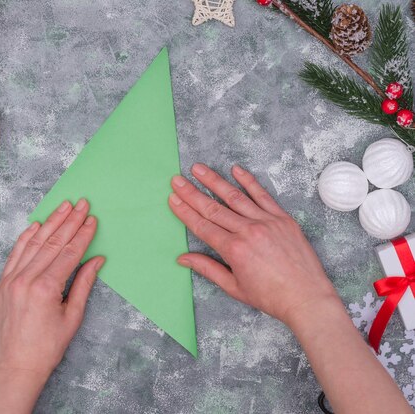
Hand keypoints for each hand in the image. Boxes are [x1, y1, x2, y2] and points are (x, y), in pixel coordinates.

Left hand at [0, 198, 103, 375]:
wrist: (18, 365)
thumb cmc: (48, 346)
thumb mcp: (72, 316)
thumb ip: (84, 284)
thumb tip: (96, 260)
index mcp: (46, 289)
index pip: (69, 253)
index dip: (82, 234)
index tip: (92, 219)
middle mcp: (26, 280)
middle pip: (52, 243)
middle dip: (69, 221)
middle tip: (82, 204)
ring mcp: (11, 280)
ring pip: (33, 243)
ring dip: (49, 223)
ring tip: (63, 206)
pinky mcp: (2, 284)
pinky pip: (15, 254)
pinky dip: (25, 237)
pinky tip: (36, 225)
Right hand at [168, 163, 338, 324]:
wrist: (307, 298)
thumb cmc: (271, 297)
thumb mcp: (234, 287)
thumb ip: (208, 268)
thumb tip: (183, 258)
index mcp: (234, 250)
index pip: (202, 226)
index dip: (185, 211)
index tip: (173, 198)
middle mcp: (248, 231)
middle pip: (213, 208)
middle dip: (192, 193)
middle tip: (177, 180)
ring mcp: (267, 222)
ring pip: (234, 197)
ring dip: (214, 181)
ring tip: (198, 169)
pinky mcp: (283, 219)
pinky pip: (263, 196)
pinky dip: (249, 182)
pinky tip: (236, 170)